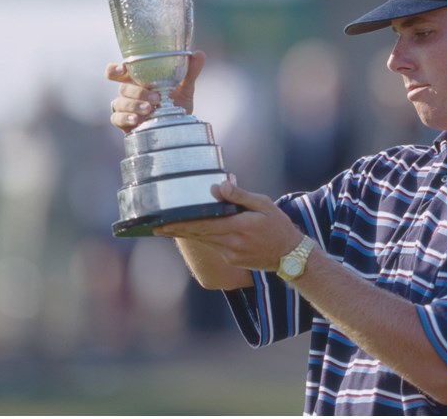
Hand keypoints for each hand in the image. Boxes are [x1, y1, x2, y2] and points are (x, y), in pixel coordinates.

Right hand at [106, 50, 205, 132]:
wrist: (178, 129)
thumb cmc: (176, 104)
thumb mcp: (185, 88)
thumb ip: (190, 71)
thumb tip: (199, 54)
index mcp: (138, 79)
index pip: (117, 71)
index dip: (115, 69)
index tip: (124, 69)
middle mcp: (129, 92)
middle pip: (122, 87)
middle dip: (137, 92)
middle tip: (156, 98)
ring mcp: (125, 108)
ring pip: (120, 102)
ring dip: (134, 105)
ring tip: (150, 110)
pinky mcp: (124, 123)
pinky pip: (116, 118)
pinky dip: (125, 118)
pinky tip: (137, 120)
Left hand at [154, 181, 304, 271]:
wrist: (290, 256)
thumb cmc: (277, 225)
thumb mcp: (263, 204)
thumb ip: (239, 196)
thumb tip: (218, 187)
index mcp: (238, 226)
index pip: (202, 224)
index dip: (180, 224)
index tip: (162, 223)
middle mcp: (231, 242)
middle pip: (197, 234)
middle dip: (175, 230)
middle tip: (155, 226)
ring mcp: (230, 253)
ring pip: (203, 241)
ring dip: (186, 234)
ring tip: (168, 228)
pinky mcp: (232, 260)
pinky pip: (212, 246)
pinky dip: (201, 239)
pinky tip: (193, 232)